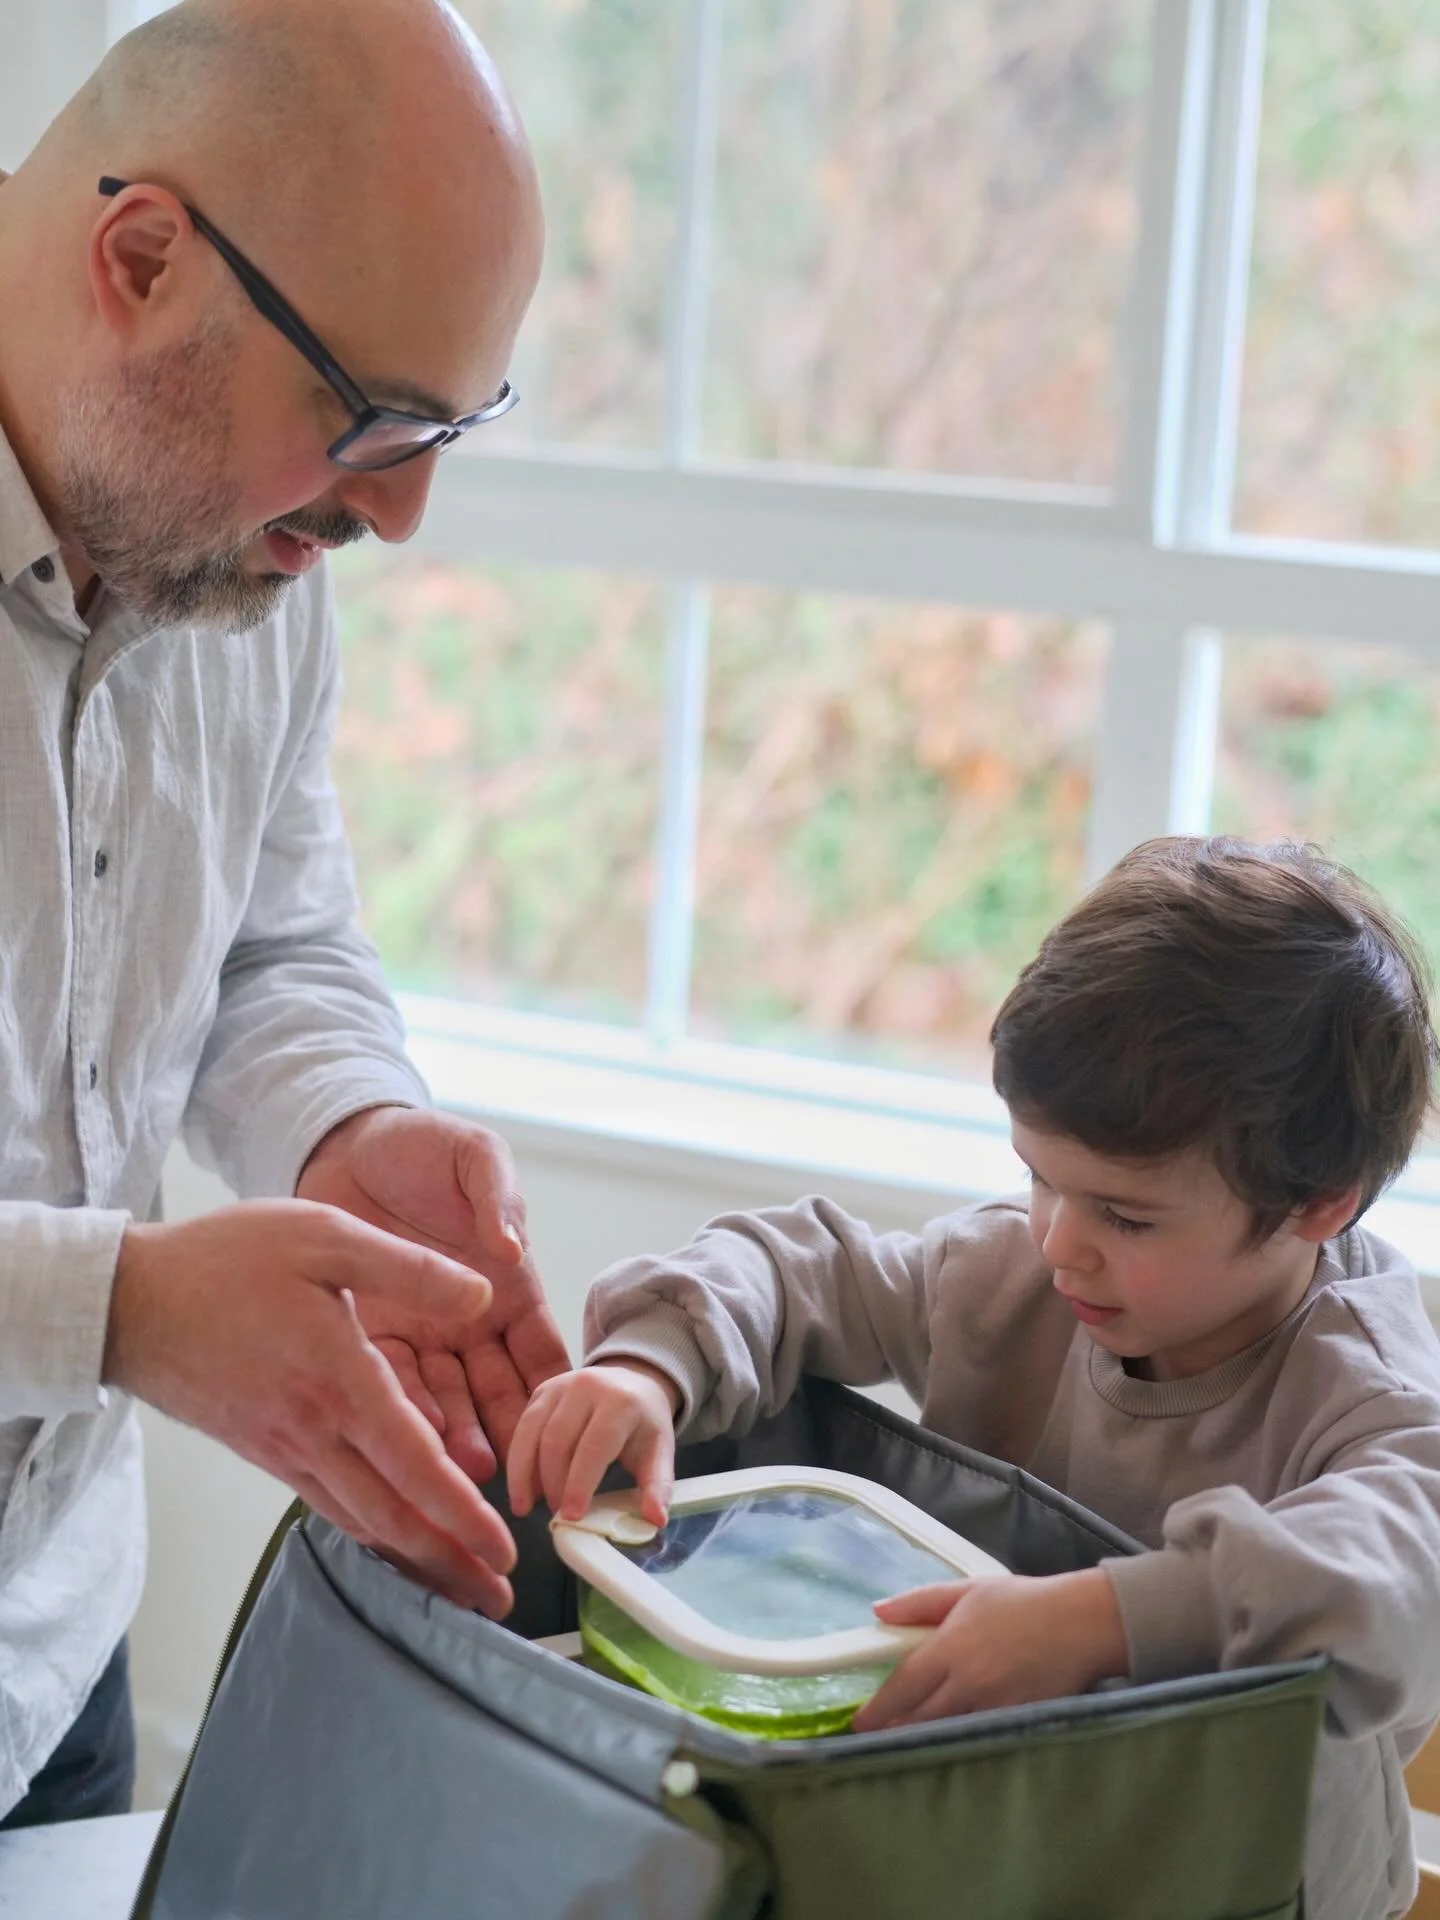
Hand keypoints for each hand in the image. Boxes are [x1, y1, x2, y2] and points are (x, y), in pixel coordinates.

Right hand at [105, 1200, 517, 1615]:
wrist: (131, 1302)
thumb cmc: (227, 1261)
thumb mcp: (326, 1237)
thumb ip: (408, 1269)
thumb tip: (482, 1295)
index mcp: (340, 1379)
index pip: (415, 1466)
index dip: (462, 1515)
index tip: (505, 1551)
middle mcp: (315, 1429)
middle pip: (392, 1516)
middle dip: (449, 1562)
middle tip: (500, 1600)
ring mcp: (285, 1447)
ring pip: (360, 1520)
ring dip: (413, 1559)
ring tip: (458, 1587)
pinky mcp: (263, 1450)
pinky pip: (327, 1502)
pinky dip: (368, 1531)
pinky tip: (392, 1538)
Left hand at [297, 1107, 570, 1479]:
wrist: (346, 1142)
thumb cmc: (424, 1147)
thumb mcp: (476, 1156)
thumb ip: (498, 1197)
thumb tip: (512, 1247)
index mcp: (508, 1288)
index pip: (541, 1353)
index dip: (555, 1392)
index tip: (568, 1430)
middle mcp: (468, 1324)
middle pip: (497, 1392)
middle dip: (507, 1435)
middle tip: (513, 1471)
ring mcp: (419, 1334)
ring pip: (445, 1400)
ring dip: (454, 1436)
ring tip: (459, 1469)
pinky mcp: (366, 1334)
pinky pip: (387, 1380)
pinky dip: (399, 1411)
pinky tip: (406, 1439)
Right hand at [507, 1359, 680, 1526]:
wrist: (634, 1382)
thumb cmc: (644, 1423)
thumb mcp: (660, 1453)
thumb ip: (658, 1487)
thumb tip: (655, 1520)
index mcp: (621, 1402)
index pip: (596, 1444)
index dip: (580, 1482)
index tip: (571, 1515)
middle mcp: (587, 1387)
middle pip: (558, 1439)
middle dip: (554, 1483)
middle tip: (558, 1515)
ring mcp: (561, 1385)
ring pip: (532, 1432)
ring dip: (525, 1474)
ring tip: (527, 1507)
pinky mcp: (542, 1391)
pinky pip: (522, 1427)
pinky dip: (518, 1460)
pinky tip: (521, 1487)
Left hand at [850, 1568, 1127, 1732]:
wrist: (1080, 1624)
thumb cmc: (1021, 1602)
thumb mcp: (967, 1590)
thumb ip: (920, 1602)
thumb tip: (878, 1612)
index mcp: (951, 1647)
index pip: (903, 1686)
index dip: (877, 1709)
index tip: (859, 1722)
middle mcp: (967, 1682)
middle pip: (919, 1718)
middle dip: (895, 1730)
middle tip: (878, 1736)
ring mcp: (993, 1707)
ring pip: (945, 1733)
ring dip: (923, 1738)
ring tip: (905, 1740)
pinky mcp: (1015, 1722)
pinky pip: (977, 1738)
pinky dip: (958, 1740)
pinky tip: (948, 1741)